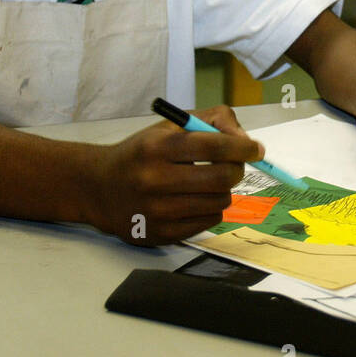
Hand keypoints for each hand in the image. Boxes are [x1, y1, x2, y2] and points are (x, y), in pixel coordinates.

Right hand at [88, 105, 261, 245]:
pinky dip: (211, 208)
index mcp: (157, 147)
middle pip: (222, 178)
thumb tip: (245, 140)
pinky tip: (196, 200)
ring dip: (224, 190)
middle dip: (236, 169)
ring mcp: (157, 211)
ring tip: (209, 182)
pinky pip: (209, 221)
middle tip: (233, 166)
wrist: (99, 187)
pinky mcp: (161, 234)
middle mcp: (154, 180)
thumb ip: (212, 121)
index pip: (213, 146)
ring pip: (220, 201)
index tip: (256, 149)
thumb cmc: (143, 153)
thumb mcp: (170, 127)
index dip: (242, 147)